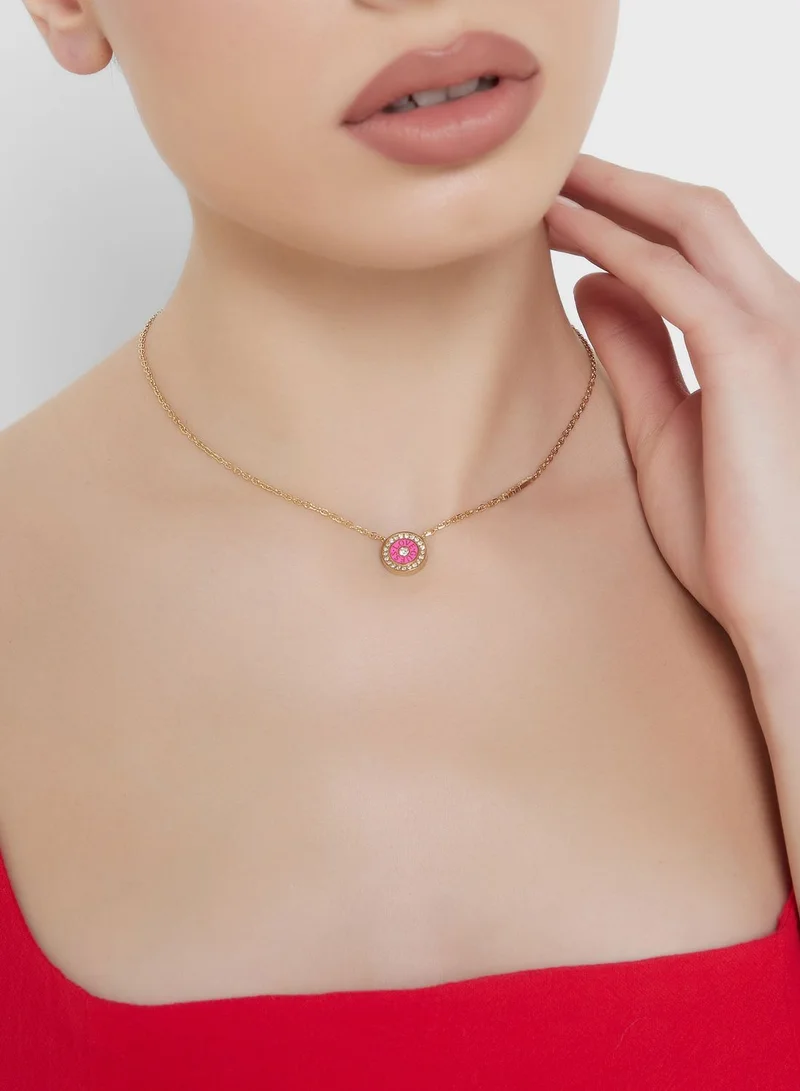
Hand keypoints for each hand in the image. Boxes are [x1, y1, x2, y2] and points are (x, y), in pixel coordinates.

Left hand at [544, 154, 799, 659]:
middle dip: (625, 180)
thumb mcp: (661, 428)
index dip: (633, 215)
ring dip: (616, 193)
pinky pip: (675, 280)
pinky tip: (565, 232)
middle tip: (553, 168)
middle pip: (701, 213)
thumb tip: (593, 284)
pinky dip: (616, 245)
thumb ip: (635, 353)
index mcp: (762, 336)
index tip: (567, 206)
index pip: (698, 247)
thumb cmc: (729, 531)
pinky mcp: (751, 358)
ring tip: (549, 181)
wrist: (782, 604)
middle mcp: (780, 316)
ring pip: (694, 225)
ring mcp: (774, 331)